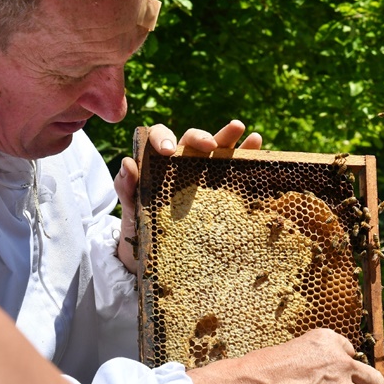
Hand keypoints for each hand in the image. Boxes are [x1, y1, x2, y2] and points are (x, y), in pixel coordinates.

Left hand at [113, 120, 262, 273]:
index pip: (161, 137)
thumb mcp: (132, 211)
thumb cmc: (141, 228)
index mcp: (159, 163)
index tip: (168, 151)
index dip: (164, 137)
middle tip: (209, 144)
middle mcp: (183, 163)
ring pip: (217, 149)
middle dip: (202, 137)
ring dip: (229, 137)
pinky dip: (246, 154)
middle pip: (193, 140)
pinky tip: (256, 143)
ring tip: (239, 127)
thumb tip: (128, 163)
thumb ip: (127, 188)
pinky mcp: (222, 190)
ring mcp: (205, 175)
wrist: (155, 257)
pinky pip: (235, 169)